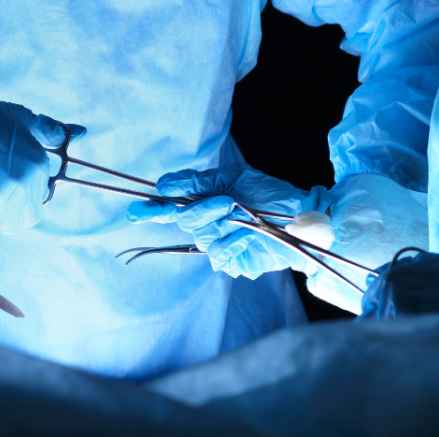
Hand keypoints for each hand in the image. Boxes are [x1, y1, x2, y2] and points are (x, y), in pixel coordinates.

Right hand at [0, 81, 83, 233]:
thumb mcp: (22, 119)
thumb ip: (51, 131)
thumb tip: (82, 132)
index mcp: (38, 165)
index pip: (39, 199)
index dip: (22, 191)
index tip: (3, 176)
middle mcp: (24, 183)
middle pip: (25, 218)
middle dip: (10, 207)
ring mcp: (0, 196)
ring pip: (3, 223)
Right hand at [126, 162, 328, 279]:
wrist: (302, 217)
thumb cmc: (271, 194)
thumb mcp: (233, 177)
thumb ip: (198, 181)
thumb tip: (164, 185)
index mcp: (202, 200)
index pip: (169, 206)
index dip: (150, 209)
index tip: (136, 211)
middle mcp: (205, 223)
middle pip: (184, 219)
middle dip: (203, 210)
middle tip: (228, 202)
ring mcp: (218, 243)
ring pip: (201, 237)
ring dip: (222, 225)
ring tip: (244, 218)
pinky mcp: (232, 261)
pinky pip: (218, 256)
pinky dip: (233, 244)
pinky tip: (247, 237)